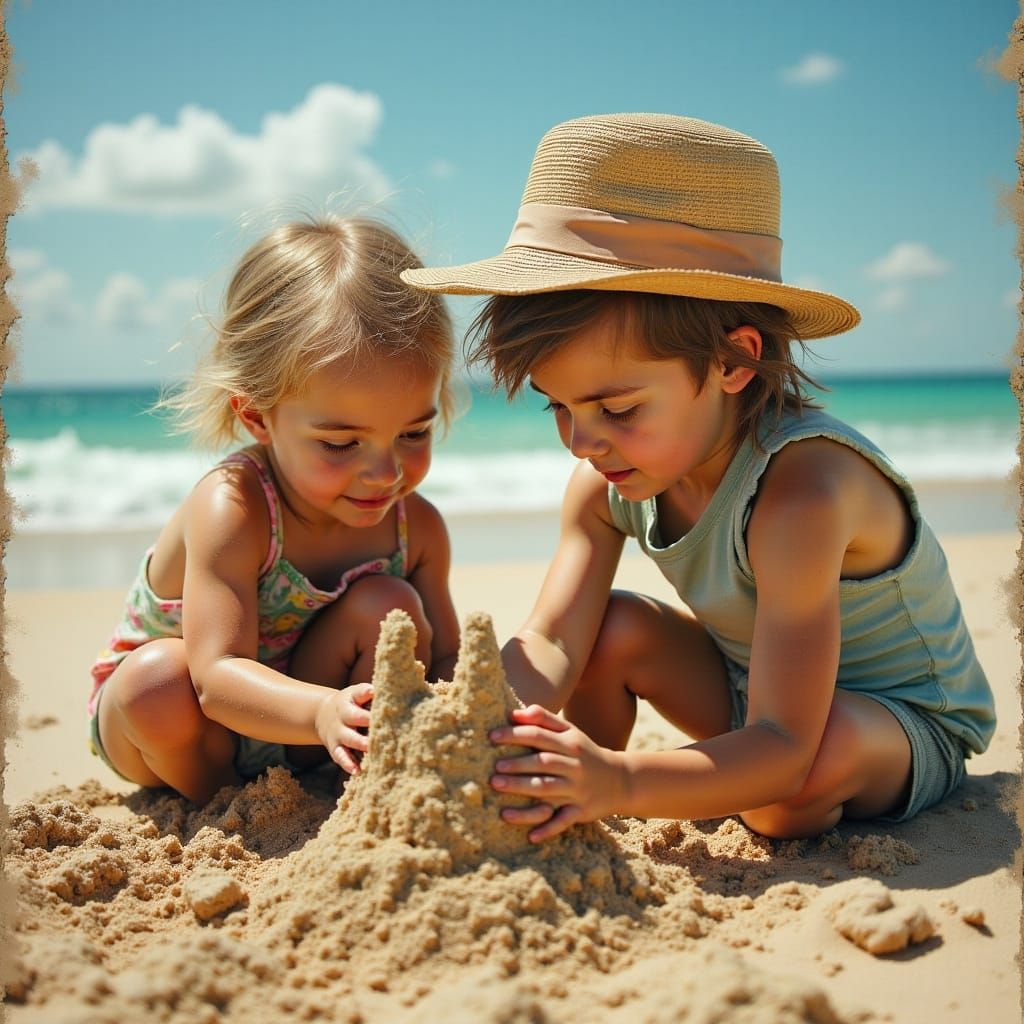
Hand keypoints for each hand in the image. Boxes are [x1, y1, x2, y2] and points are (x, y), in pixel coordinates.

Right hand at [314, 683, 372, 774]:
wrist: (322, 714)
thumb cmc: (352, 704)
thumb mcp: (358, 694)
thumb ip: (374, 695)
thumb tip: (401, 693)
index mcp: (351, 698)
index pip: (359, 693)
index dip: (366, 692)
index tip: (373, 692)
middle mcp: (343, 714)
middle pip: (353, 716)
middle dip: (367, 720)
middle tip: (381, 725)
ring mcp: (338, 732)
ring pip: (349, 738)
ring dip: (360, 743)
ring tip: (370, 748)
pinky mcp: (335, 747)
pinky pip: (341, 756)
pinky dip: (348, 764)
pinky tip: (358, 771)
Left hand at [489, 704, 627, 841]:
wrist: (621, 780)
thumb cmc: (585, 753)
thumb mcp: (570, 732)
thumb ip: (544, 719)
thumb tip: (514, 713)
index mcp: (570, 744)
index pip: (539, 736)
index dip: (515, 735)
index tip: (492, 737)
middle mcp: (574, 766)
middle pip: (542, 763)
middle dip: (517, 765)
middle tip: (494, 769)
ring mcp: (578, 790)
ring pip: (547, 790)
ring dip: (522, 789)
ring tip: (498, 788)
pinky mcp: (581, 811)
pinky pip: (563, 821)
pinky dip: (548, 829)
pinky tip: (530, 836)